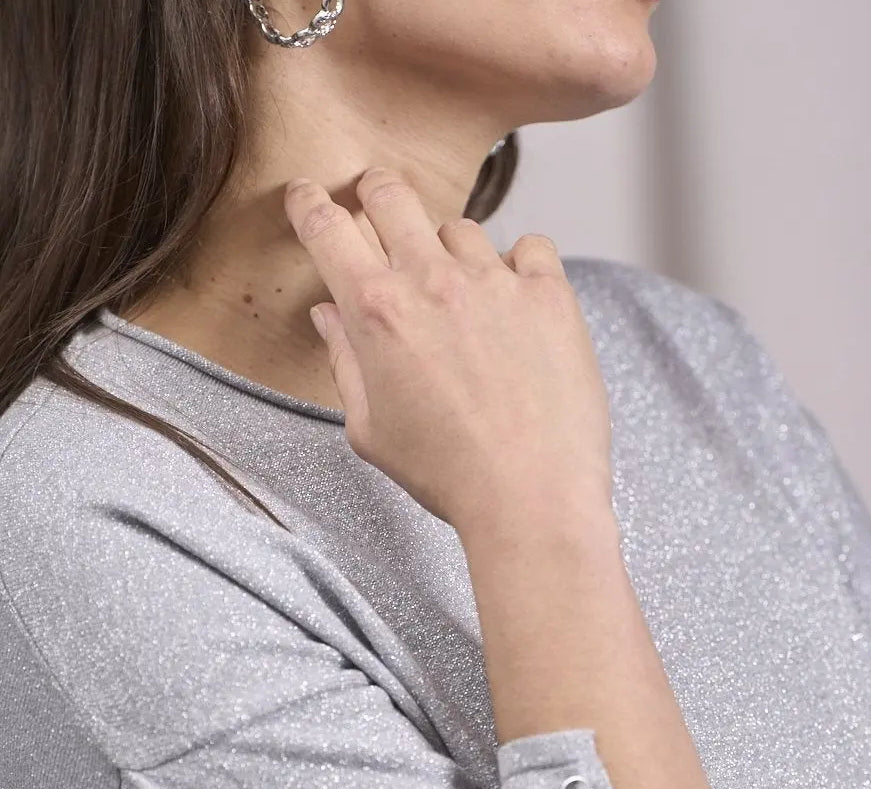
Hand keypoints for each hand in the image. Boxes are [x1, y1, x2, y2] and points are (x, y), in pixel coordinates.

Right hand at [281, 168, 613, 536]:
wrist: (531, 498)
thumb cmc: (450, 476)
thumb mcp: (371, 431)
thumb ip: (344, 363)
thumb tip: (329, 316)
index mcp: (376, 312)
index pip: (327, 228)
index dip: (309, 205)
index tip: (308, 198)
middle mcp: (432, 281)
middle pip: (390, 196)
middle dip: (376, 195)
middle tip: (378, 210)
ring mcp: (495, 282)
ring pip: (460, 228)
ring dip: (451, 251)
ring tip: (464, 301)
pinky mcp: (549, 294)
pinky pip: (530, 248)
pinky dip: (520, 266)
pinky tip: (517, 304)